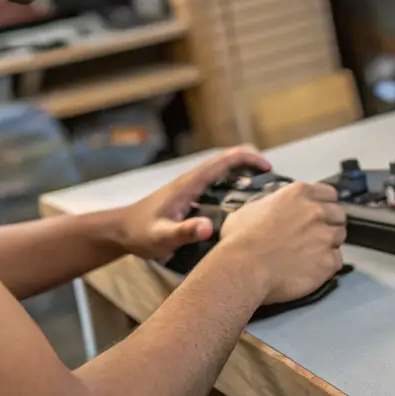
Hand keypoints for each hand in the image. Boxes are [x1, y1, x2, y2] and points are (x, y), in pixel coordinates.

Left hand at [115, 146, 270, 261]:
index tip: (268, 167)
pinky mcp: (191, 197)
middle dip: (253, 165)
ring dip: (245, 176)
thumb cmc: (139, 233)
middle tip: (274, 184)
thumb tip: (209, 227)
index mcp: (190, 183)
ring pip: (224, 173)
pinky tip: (243, 209)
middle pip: (228, 162)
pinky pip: (218, 186)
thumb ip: (184, 232)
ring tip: (265, 197)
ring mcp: (192, 187)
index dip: (248, 158)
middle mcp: (193, 180)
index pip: (224, 160)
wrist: (120, 231)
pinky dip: (235, 188)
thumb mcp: (162, 237)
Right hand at [219, 180, 345, 303]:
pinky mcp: (328, 261)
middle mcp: (316, 211)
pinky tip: (311, 268)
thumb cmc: (240, 240)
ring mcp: (325, 236)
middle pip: (338, 215)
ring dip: (329, 244)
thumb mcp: (251, 208)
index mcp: (299, 193)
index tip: (318, 213)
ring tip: (311, 253)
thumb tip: (272, 207)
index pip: (329, 193)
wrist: (242, 269)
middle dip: (329, 224)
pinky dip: (327, 265)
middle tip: (314, 235)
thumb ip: (271, 203)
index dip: (324, 204)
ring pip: (339, 237)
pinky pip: (336, 261)